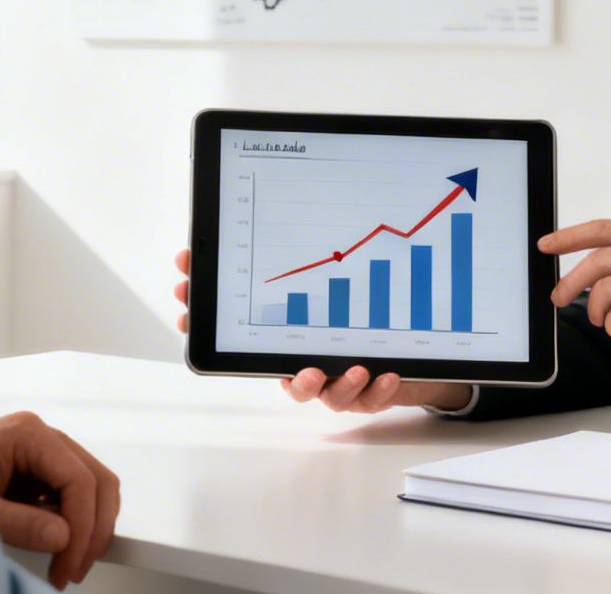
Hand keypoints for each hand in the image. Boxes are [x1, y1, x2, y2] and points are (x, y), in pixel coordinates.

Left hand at [0, 412, 119, 590]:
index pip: (79, 480)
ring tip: (67, 563)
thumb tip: (63, 538)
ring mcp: (40, 451)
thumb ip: (19, 524)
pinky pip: (72, 494)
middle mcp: (40, 436)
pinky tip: (57, 546)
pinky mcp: (35, 469)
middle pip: (96, 480)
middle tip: (74, 569)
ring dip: (88, 526)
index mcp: (27, 433)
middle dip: (93, 529)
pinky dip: (74, 522)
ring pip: (92, 487)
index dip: (82, 528)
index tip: (68, 565)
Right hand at [174, 251, 470, 412]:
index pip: (245, 336)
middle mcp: (314, 362)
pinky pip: (372, 397)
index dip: (217, 331)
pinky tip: (387, 371)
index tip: (203, 320)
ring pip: (334, 396)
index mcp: (290, 336)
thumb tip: (253, 212)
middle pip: (294, 381)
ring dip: (343, 386)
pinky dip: (378, 390)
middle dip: (298, 380)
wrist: (407, 340)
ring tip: (357, 369)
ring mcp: (342, 378)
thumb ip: (289, 247)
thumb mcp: (326, 264)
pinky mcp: (372, 389)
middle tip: (305, 372)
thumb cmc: (358, 300)